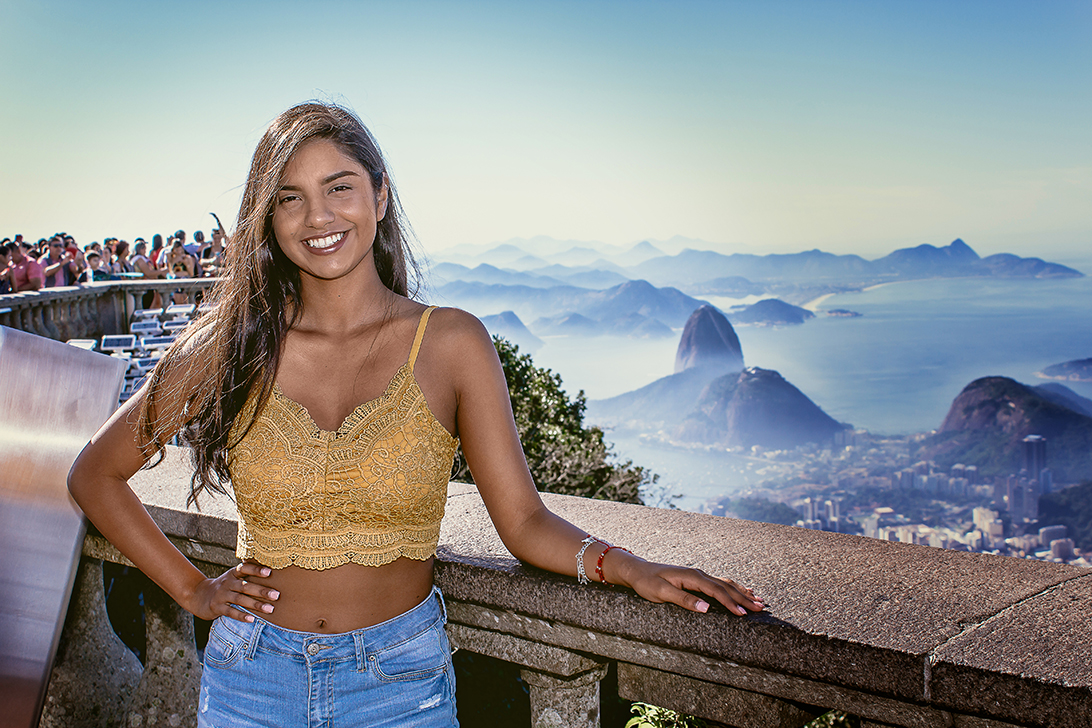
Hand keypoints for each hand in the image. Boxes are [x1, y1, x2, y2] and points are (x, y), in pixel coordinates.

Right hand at [187, 562, 279, 622]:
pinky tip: (252, 619)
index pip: (244, 568)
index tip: (269, 572)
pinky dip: (241, 615)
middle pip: (245, 586)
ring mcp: (221, 595)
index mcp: (233, 574)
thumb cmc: (225, 586)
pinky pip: (230, 612)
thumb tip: (273, 574)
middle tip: (276, 595)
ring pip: (240, 599)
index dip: (256, 570)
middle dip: (262, 590)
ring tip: (270, 609)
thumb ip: (248, 576)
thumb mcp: (233, 577)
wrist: (199, 595)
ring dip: (256, 604)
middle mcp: (227, 583)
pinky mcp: (217, 607)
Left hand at [612, 554, 764, 615]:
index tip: (744, 613)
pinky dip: (734, 588)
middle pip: (726, 586)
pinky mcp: (696, 579)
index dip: (731, 602)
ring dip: (742, 592)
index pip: (716, 591)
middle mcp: (698, 574)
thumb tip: (706, 608)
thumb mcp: (662, 593)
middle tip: (760, 608)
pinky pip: (719, 583)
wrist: (637, 571)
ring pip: (725, 583)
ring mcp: (698, 575)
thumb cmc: (647, 583)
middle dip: (743, 597)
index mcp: (691, 577)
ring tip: (758, 600)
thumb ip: (684, 600)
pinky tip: (743, 591)